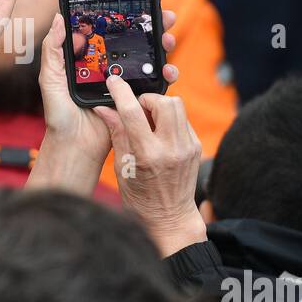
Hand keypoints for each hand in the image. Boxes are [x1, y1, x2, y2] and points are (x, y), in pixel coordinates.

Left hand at [27, 11, 178, 194]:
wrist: (74, 146)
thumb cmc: (59, 115)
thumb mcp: (50, 79)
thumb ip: (53, 50)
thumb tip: (60, 19)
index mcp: (91, 60)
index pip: (111, 33)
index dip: (125, 19)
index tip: (139, 5)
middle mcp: (111, 69)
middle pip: (135, 43)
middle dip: (153, 28)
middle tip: (163, 18)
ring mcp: (126, 84)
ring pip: (149, 60)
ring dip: (163, 48)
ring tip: (167, 41)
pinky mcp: (136, 100)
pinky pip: (155, 85)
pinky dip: (166, 75)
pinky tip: (169, 70)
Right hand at [93, 71, 203, 255]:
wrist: (170, 219)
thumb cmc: (140, 198)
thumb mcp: (121, 167)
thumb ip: (117, 133)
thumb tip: (105, 109)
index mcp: (147, 155)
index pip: (132, 112)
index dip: (120, 91)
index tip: (113, 81)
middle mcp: (171, 149)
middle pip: (163, 101)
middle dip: (146, 99)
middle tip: (136, 111)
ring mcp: (187, 147)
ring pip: (177, 106)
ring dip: (160, 106)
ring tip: (148, 121)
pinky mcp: (196, 147)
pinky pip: (183, 120)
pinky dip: (169, 120)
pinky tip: (159, 134)